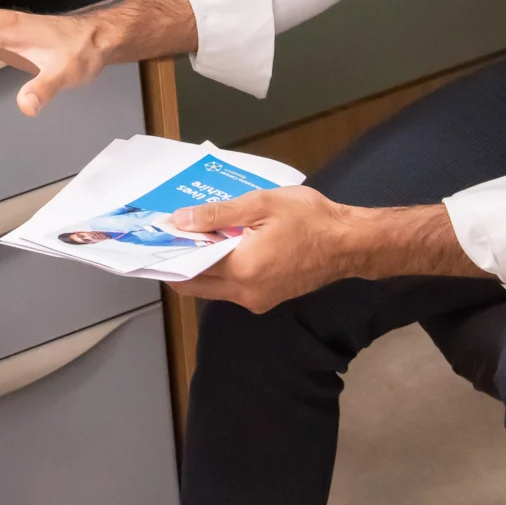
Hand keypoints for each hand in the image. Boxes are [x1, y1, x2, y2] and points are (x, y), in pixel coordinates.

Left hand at [171, 186, 373, 311]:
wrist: (349, 242)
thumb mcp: (261, 204)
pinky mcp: (268, 299)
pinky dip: (221, 269)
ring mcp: (257, 300)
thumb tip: (179, 221)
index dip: (170, 252)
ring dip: (200, 265)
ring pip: (213, 287)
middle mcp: (245, 293)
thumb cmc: (309, 218)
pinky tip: (221, 244)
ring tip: (193, 234)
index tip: (155, 236)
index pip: (189, 268)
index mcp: (242, 270)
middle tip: (169, 235)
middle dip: (179, 261)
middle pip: (196, 284)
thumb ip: (217, 213)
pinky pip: (232, 287)